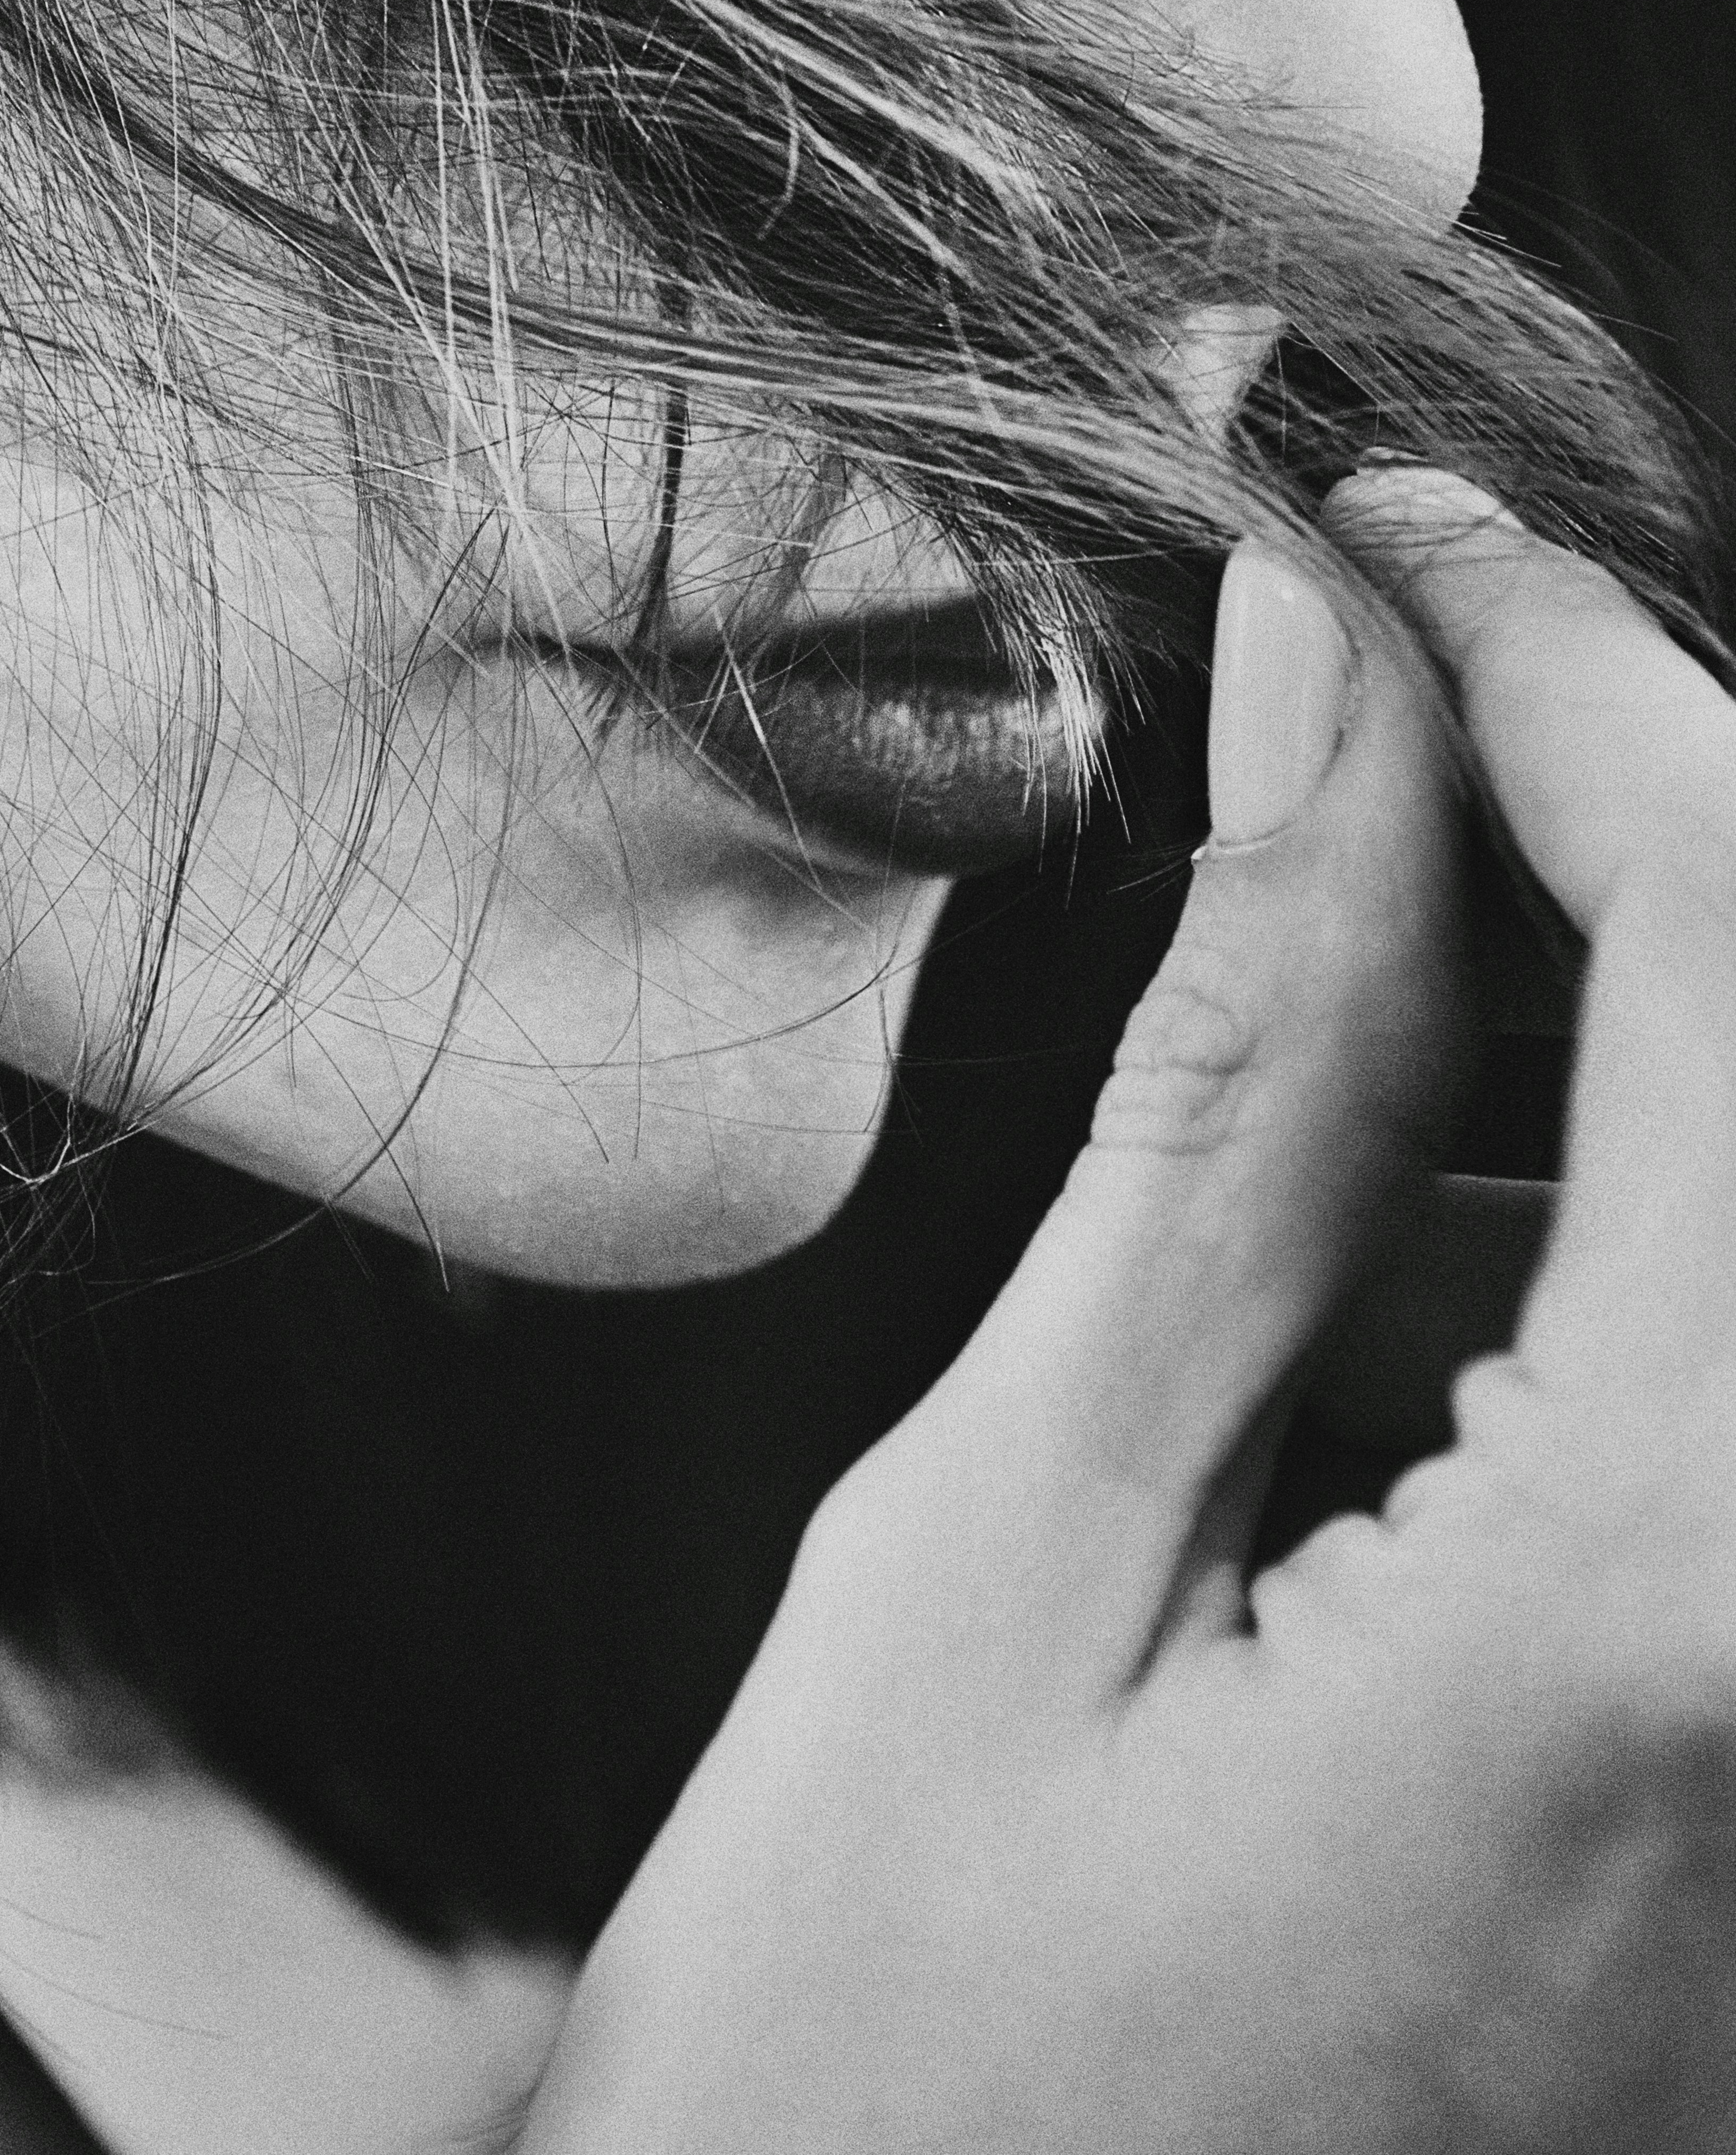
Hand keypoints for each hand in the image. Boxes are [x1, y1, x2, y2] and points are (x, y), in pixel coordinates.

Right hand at [522, 469, 1735, 2153]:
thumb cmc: (872, 2094)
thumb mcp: (1004, 1545)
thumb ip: (1235, 1093)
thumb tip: (1327, 690)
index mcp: (1675, 1602)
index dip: (1561, 662)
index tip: (1382, 525)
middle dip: (1603, 829)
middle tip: (1351, 732)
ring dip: (1576, 1079)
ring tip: (1293, 1164)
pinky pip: (1719, 1413)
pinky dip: (1579, 1285)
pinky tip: (1359, 1377)